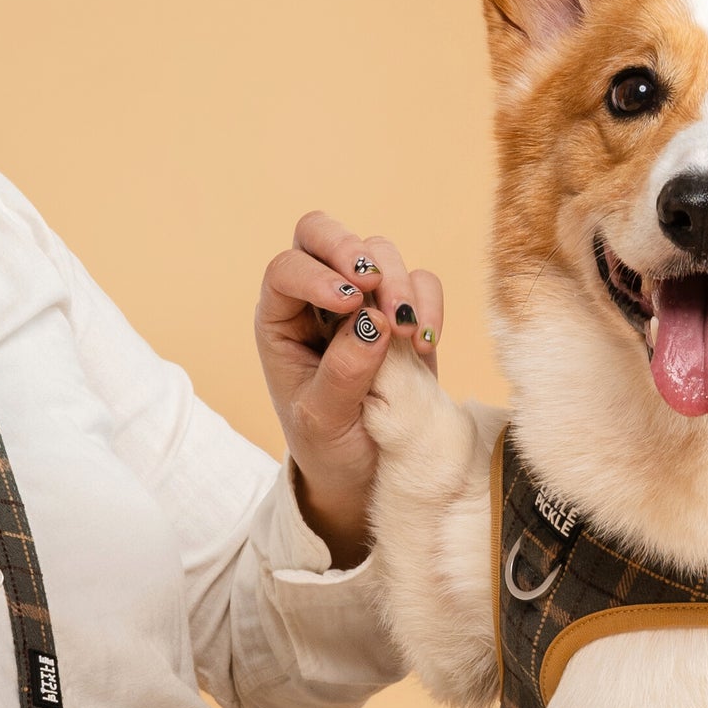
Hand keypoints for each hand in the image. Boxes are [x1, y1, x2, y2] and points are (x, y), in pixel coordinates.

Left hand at [256, 212, 444, 565]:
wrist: (365, 474)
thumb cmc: (328, 449)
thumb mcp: (322, 421)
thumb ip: (343, 373)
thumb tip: (373, 322)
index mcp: (279, 321)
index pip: (286, 269)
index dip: (316, 275)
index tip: (347, 303)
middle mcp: (316, 300)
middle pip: (321, 233)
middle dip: (352, 249)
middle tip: (375, 283)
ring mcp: (362, 303)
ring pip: (379, 251)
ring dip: (398, 283)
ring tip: (407, 334)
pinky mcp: (402, 315)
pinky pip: (420, 283)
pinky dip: (427, 303)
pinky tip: (425, 344)